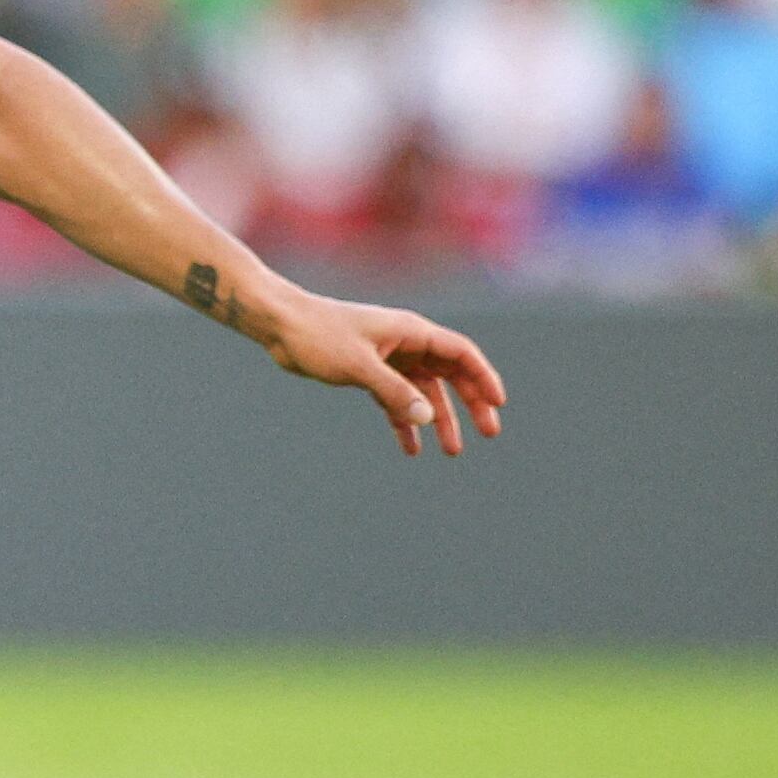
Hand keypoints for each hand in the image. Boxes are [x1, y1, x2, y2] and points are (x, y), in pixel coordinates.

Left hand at [260, 288, 510, 457]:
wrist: (280, 325)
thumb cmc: (318, 336)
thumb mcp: (358, 366)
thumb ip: (393, 392)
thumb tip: (427, 418)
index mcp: (411, 332)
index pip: (461, 353)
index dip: (483, 378)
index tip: (498, 405)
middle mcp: (405, 343)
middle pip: (450, 375)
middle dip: (470, 404)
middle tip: (489, 433)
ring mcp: (388, 357)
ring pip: (423, 392)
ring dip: (438, 419)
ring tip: (451, 451)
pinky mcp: (368, 371)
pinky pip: (395, 399)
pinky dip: (404, 421)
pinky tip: (411, 447)